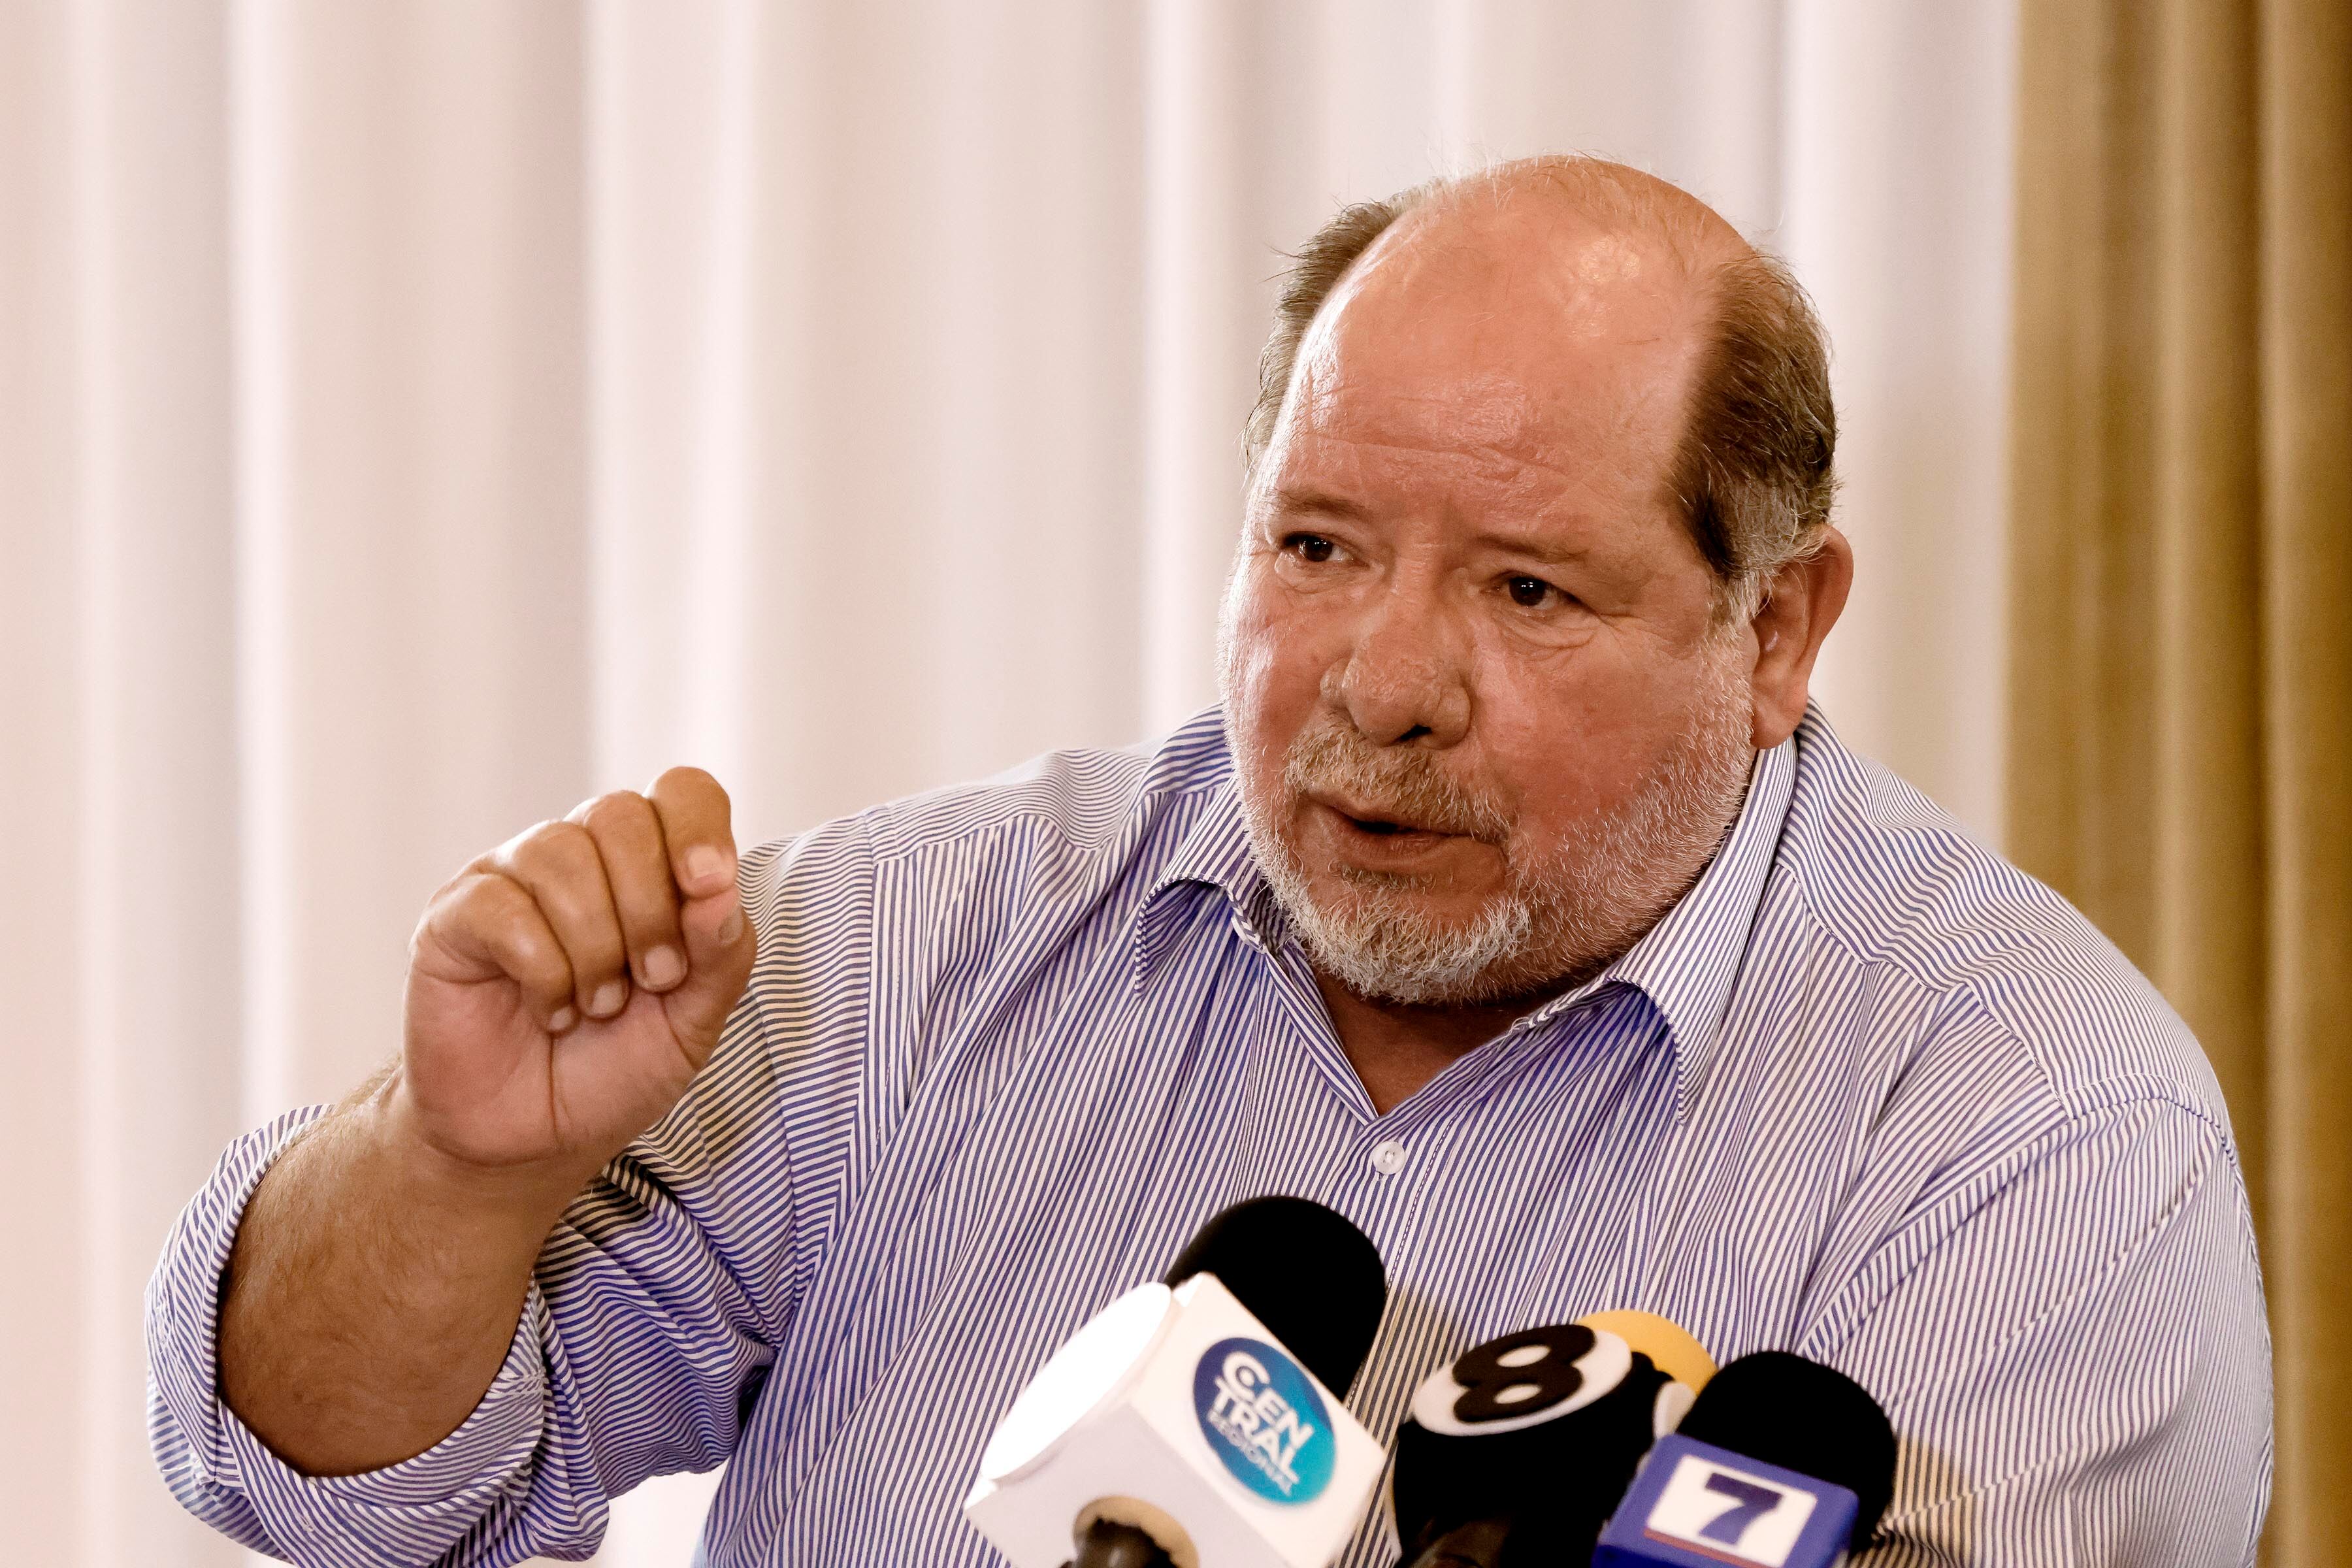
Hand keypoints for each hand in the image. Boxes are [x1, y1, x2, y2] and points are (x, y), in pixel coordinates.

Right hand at [396, 767, 756, 1180]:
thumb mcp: (694, 1022)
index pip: (681, 792)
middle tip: (652, 981)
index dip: (698, 827)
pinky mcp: (454, 916)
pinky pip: (505, 908)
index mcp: (647, 865)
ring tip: (596, 1006)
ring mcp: (511, 879)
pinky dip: (543, 972)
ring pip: (562, 858)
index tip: (709, 886)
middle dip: (650, 910)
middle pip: (621, 815)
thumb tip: (722, 888)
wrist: (532, 1139)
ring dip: (596, 949)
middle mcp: (578, 855)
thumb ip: (720, 954)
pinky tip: (549, 1009)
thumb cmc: (615, 1069)